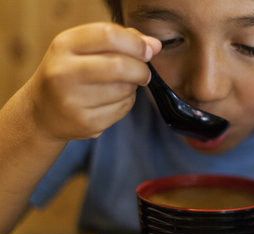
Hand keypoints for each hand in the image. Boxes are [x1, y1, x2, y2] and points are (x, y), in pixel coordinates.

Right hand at [26, 22, 160, 140]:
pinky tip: (112, 100)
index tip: (148, 51)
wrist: (43, 111)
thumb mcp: (84, 49)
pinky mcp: (86, 122)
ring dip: (132, 87)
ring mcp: (73, 100)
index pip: (108, 35)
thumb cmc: (71, 72)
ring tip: (120, 86)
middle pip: (119, 65)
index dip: (135, 43)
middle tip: (144, 73)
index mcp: (64, 45)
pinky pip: (123, 108)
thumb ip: (120, 41)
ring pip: (125, 89)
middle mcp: (63, 72)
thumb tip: (154, 45)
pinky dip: (126, 102)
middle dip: (141, 69)